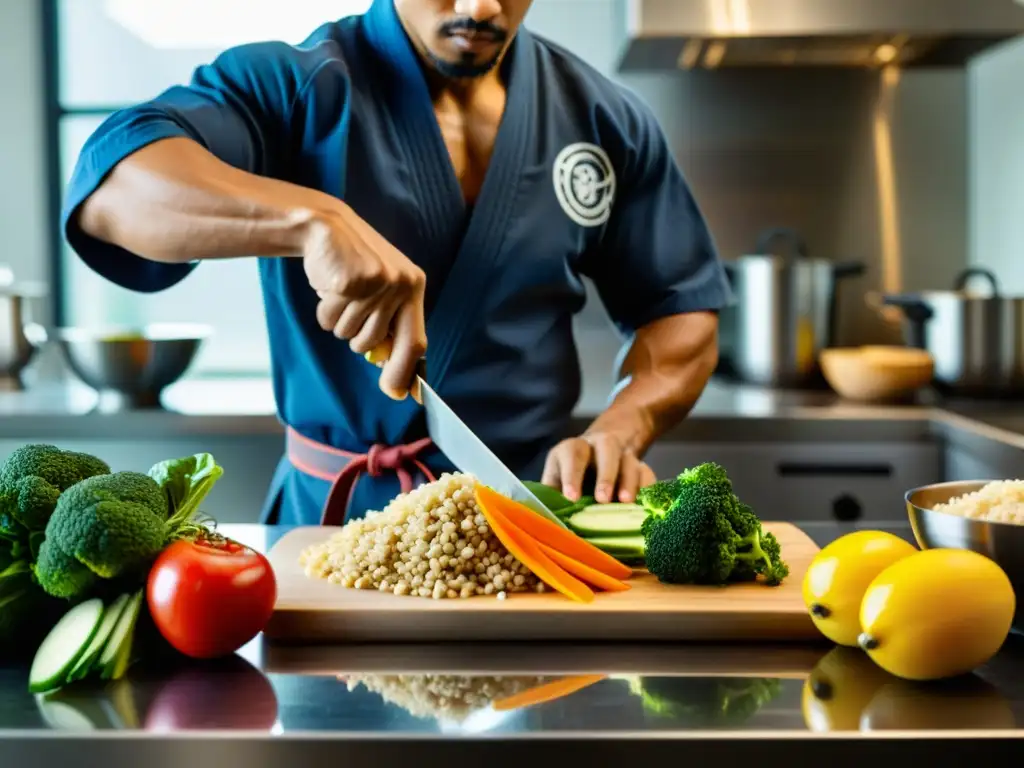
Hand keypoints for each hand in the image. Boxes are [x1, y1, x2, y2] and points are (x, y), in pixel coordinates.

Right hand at [302, 206, 426, 399]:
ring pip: (350, 334)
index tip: (395, 393)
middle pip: (376, 343)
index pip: (416, 342)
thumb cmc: (353, 266)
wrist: (326, 227)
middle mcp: (401, 284)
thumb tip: (396, 380)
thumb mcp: (380, 293)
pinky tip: (328, 286)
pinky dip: (324, 311)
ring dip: (338, 322)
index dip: (404, 371)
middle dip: (357, 340)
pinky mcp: (351, 281)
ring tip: (340, 294)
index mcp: (413, 286)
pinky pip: (330, 320)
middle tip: (350, 313)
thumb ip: (390, 328)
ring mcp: (377, 282)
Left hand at [541, 433, 655, 504]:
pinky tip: (644, 505)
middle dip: (605, 475)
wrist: (599, 450)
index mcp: (573, 449)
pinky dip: (647, 488)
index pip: (572, 454)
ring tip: (626, 503)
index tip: (571, 497)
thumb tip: (547, 521)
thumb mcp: (556, 478)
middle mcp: (599, 446)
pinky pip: (647, 474)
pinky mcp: (640, 466)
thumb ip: (551, 495)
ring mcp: (623, 455)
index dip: (571, 475)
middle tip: (602, 499)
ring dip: (629, 482)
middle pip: (606, 450)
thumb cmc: (571, 474)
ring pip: (629, 461)